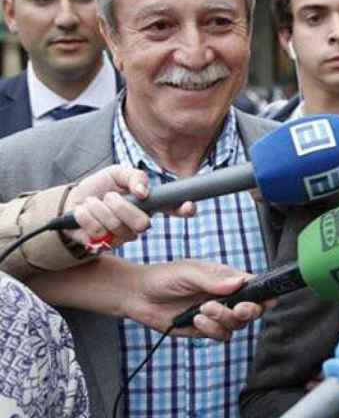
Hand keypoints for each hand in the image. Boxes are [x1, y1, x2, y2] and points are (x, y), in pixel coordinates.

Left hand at [65, 164, 194, 249]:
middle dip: (122, 207)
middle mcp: (139, 223)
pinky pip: (98, 232)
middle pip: (143, 224)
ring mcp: (123, 237)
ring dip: (99, 208)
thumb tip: (143, 191)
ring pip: (118, 227)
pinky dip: (86, 216)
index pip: (174, 209)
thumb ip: (134, 176)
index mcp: (148, 204)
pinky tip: (83, 211)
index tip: (188, 206)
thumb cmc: (98, 187)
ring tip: (92, 202)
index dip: (184, 210)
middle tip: (109, 196)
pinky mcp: (103, 244)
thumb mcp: (116, 173)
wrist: (71, 201)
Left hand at [122, 260, 267, 339]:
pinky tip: (194, 319)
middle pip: (252, 311)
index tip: (263, 300)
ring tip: (202, 310)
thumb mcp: (189, 272)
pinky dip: (211, 330)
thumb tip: (239, 282)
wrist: (138, 296)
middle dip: (248, 311)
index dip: (265, 295)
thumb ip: (214, 279)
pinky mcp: (204, 329)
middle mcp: (226, 298)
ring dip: (223, 319)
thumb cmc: (164, 277)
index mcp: (227, 279)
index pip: (255, 287)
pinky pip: (220, 336)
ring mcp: (216, 315)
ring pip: (237, 326)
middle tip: (238, 308)